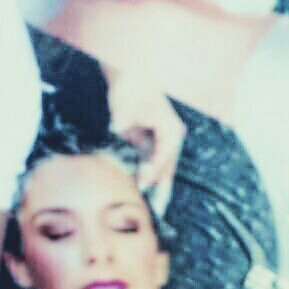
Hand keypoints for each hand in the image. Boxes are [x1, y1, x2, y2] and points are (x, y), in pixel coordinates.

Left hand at [103, 66, 186, 202]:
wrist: (130, 77)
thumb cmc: (129, 90)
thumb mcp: (125, 108)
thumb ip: (122, 123)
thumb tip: (117, 132)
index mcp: (170, 129)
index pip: (164, 155)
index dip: (153, 171)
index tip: (143, 184)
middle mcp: (171, 136)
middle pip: (168, 166)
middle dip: (161, 187)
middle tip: (157, 211)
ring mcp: (163, 139)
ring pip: (163, 167)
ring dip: (157, 186)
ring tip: (155, 209)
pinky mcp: (153, 141)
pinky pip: (153, 163)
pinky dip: (149, 176)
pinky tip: (144, 191)